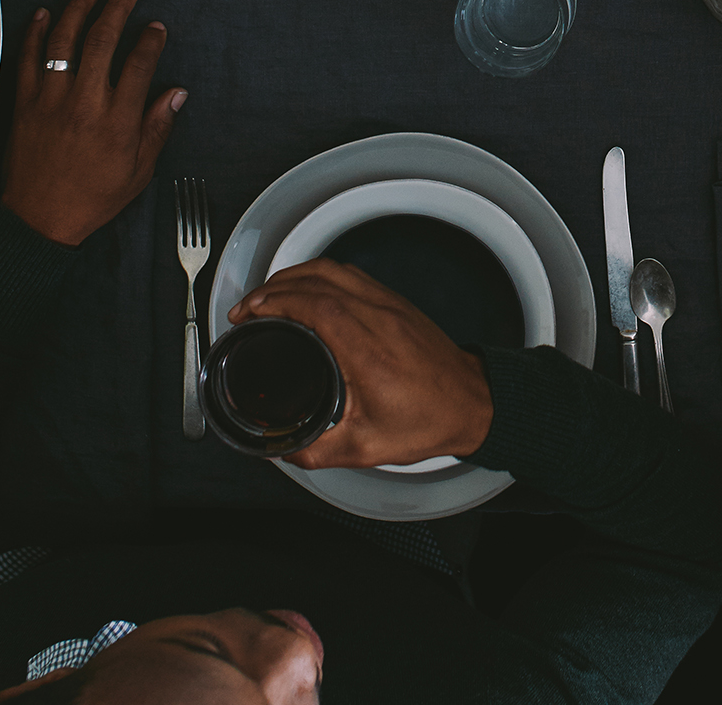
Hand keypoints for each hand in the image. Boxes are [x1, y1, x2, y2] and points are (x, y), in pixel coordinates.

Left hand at [2, 0, 183, 246]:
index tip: (156, 27)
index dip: (150, 41)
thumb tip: (176, 93)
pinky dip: (36, 33)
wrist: (38, 220)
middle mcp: (83, 104)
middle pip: (101, 42)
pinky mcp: (24, 104)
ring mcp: (50, 101)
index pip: (138, 66)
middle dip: (117, 10)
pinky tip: (46, 14)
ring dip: (78, 9)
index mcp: (116, 122)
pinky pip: (27, 59)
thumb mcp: (138, 172)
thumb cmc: (91, 198)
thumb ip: (157, 129)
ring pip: (63, 42)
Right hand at [228, 259, 493, 469]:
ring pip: (334, 270)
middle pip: (318, 279)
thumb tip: (282, 450)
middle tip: (247, 307)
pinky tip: (307, 291)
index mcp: (368, 351)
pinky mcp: (397, 303)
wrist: (474, 403)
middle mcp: (379, 318)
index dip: (275, 301)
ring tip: (269, 295)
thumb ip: (317, 451)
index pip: (315, 304)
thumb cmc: (430, 420)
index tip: (249, 312)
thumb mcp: (366, 446)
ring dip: (295, 276)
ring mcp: (390, 305)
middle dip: (273, 287)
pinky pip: (352, 275)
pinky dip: (320, 276)